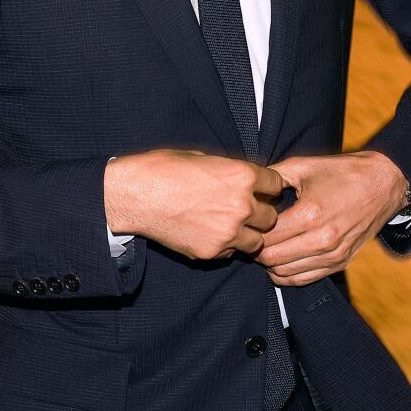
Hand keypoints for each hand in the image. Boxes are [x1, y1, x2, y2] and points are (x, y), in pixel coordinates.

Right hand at [105, 150, 283, 260]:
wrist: (134, 195)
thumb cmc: (163, 170)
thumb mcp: (202, 157)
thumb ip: (229, 170)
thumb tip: (242, 178)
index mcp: (242, 176)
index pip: (276, 185)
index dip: (267, 186)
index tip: (260, 189)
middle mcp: (241, 205)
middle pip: (271, 217)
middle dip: (260, 213)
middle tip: (244, 210)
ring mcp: (228, 232)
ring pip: (256, 241)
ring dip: (247, 234)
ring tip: (228, 226)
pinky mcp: (212, 252)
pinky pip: (231, 253)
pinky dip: (225, 246)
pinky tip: (208, 233)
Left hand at [258, 152, 408, 285]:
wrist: (384, 184)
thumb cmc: (343, 172)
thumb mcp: (304, 166)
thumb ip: (273, 176)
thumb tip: (250, 187)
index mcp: (309, 214)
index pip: (265, 237)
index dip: (251, 231)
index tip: (249, 223)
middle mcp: (321, 239)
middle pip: (271, 259)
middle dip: (257, 248)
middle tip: (254, 236)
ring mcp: (332, 255)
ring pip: (284, 273)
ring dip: (270, 263)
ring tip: (268, 246)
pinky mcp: (340, 263)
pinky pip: (303, 280)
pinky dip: (286, 274)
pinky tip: (282, 259)